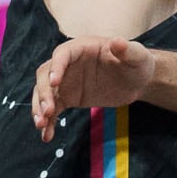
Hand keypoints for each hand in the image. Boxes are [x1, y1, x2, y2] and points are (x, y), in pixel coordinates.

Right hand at [32, 36, 156, 136]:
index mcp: (81, 48)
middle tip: (48, 110)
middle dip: (44, 92)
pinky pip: (52, 109)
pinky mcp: (68, 97)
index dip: (56, 67)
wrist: (137, 81)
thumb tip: (118, 42)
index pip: (62, 55)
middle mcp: (68, 63)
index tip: (55, 83)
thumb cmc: (137, 63)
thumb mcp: (136, 55)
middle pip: (45, 74)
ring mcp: (66, 81)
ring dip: (39, 108)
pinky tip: (47, 136)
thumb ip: (127, 49)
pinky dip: (48, 122)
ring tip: (41, 125)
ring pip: (44, 93)